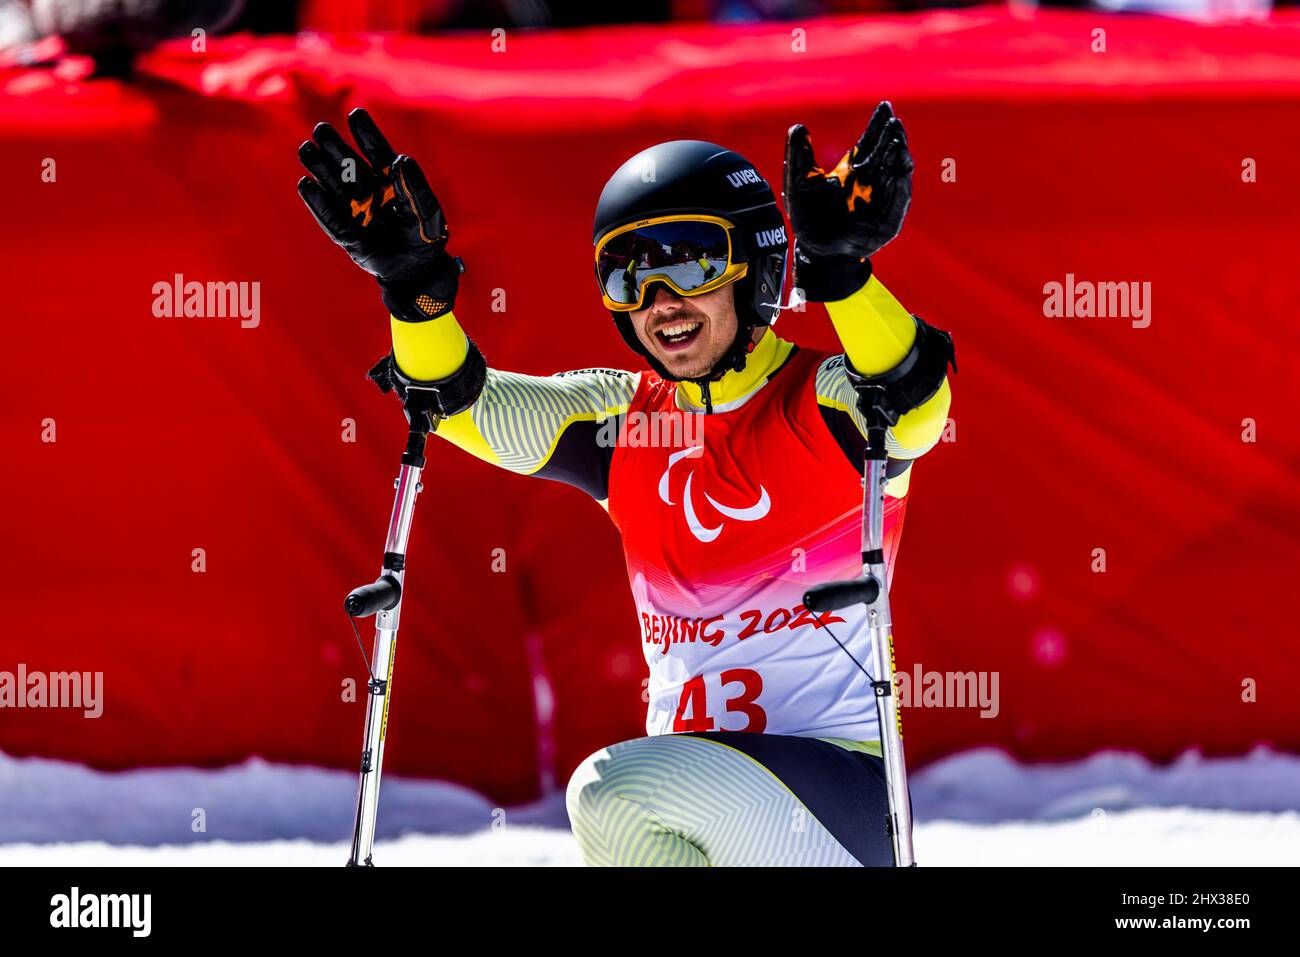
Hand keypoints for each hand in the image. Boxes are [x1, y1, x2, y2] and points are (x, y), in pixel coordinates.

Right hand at [297, 108, 460, 320]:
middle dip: (335, 147)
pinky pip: (330, 217)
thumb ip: (415, 187)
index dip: (366, 134)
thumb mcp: (427, 211)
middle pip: (349, 165)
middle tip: (320, 129)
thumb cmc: (425, 237)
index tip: (355, 115)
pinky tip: (306, 185)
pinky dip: (318, 202)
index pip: (376, 152)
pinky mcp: (347, 235)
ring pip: (335, 186)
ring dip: (320, 168)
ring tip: (306, 149)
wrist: (418, 271)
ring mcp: (356, 211)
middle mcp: (370, 192)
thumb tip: (401, 160)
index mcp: (391, 181)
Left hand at [783, 101, 913, 301]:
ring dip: (899, 156)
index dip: (878, 125)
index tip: (885, 107)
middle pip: (886, 153)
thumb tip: (797, 126)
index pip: (870, 142)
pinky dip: (900, 183)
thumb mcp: (799, 183)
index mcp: (852, 170)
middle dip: (891, 136)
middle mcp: (870, 182)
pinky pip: (898, 199)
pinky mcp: (888, 219)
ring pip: (896, 172)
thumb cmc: (807, 218)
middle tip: (893, 120)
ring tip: (897, 140)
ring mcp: (881, 199)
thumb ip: (799, 156)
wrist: (815, 250)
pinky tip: (901, 167)